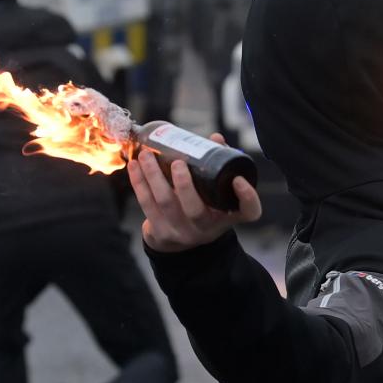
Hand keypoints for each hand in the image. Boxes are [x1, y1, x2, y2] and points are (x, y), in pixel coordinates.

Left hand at [129, 136, 262, 251]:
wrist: (182, 243)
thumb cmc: (204, 208)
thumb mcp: (216, 195)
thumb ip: (217, 166)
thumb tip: (215, 139)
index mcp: (228, 217)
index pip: (248, 212)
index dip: (248, 197)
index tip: (239, 180)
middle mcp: (206, 228)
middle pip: (196, 210)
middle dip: (184, 184)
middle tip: (177, 162)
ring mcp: (182, 232)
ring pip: (165, 204)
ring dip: (153, 177)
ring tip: (146, 156)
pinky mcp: (160, 232)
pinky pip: (146, 204)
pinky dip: (138, 182)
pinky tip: (133, 166)